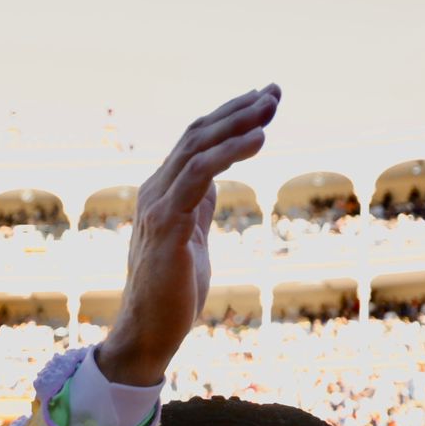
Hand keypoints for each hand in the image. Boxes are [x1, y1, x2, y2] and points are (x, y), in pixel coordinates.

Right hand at [96, 84, 279, 387]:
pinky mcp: (167, 225)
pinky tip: (259, 140)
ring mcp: (158, 206)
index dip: (229, 117)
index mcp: (162, 193)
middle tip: (275, 92)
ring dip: (238, 123)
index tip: (263, 100)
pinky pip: (198, 176)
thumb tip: (212, 182)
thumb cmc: (171, 293)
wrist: (149, 334)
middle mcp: (155, 191)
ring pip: (198, 147)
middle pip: (197, 135)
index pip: (195, 141)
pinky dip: (229, 153)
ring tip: (271, 107)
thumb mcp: (190, 239)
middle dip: (239, 110)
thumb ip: (197, 207)